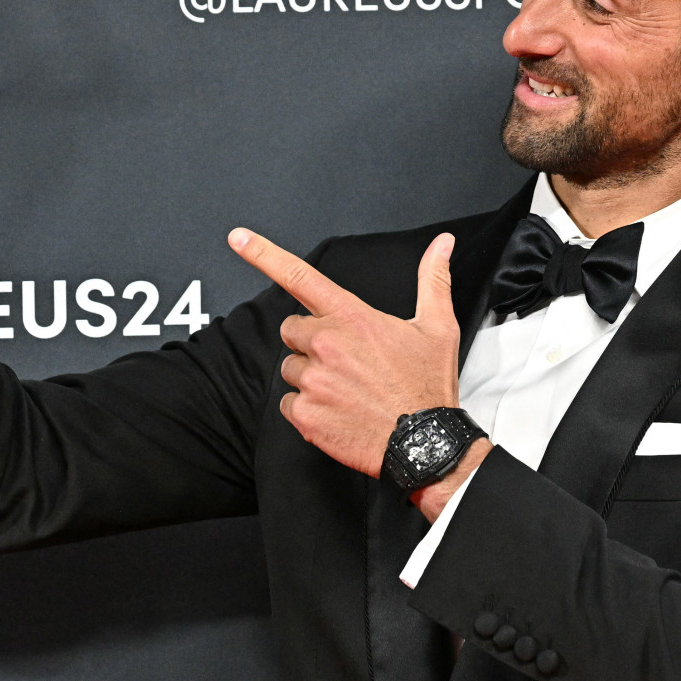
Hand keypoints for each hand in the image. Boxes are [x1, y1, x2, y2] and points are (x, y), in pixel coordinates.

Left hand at [229, 228, 461, 480]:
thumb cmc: (428, 385)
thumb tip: (442, 244)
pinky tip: (337, 411)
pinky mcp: (304, 414)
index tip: (238, 237)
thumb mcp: (437, 327)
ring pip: (290, 367)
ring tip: (346, 388)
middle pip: (291, 329)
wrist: (425, 443)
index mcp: (351, 317)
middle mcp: (326, 344)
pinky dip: (307, 408)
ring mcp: (312, 380)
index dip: (263, 252)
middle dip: (310, 340)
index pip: (298, 276)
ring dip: (309, 375)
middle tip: (344, 359)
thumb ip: (433, 280)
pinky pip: (288, 403)